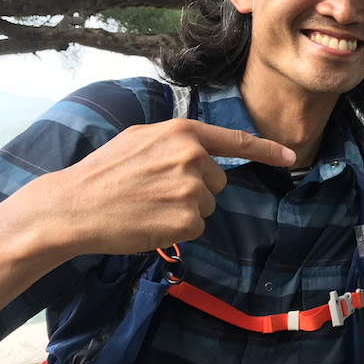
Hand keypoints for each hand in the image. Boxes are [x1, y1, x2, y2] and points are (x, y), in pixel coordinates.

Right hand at [30, 119, 293, 258]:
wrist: (73, 207)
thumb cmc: (103, 172)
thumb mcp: (140, 138)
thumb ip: (176, 140)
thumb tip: (200, 147)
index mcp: (183, 133)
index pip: (235, 142)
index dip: (267, 150)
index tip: (291, 157)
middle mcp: (193, 158)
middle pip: (218, 182)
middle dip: (194, 189)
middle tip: (155, 191)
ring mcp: (191, 190)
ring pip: (206, 206)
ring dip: (185, 211)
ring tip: (147, 205)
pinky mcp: (186, 220)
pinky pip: (195, 228)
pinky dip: (176, 230)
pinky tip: (149, 222)